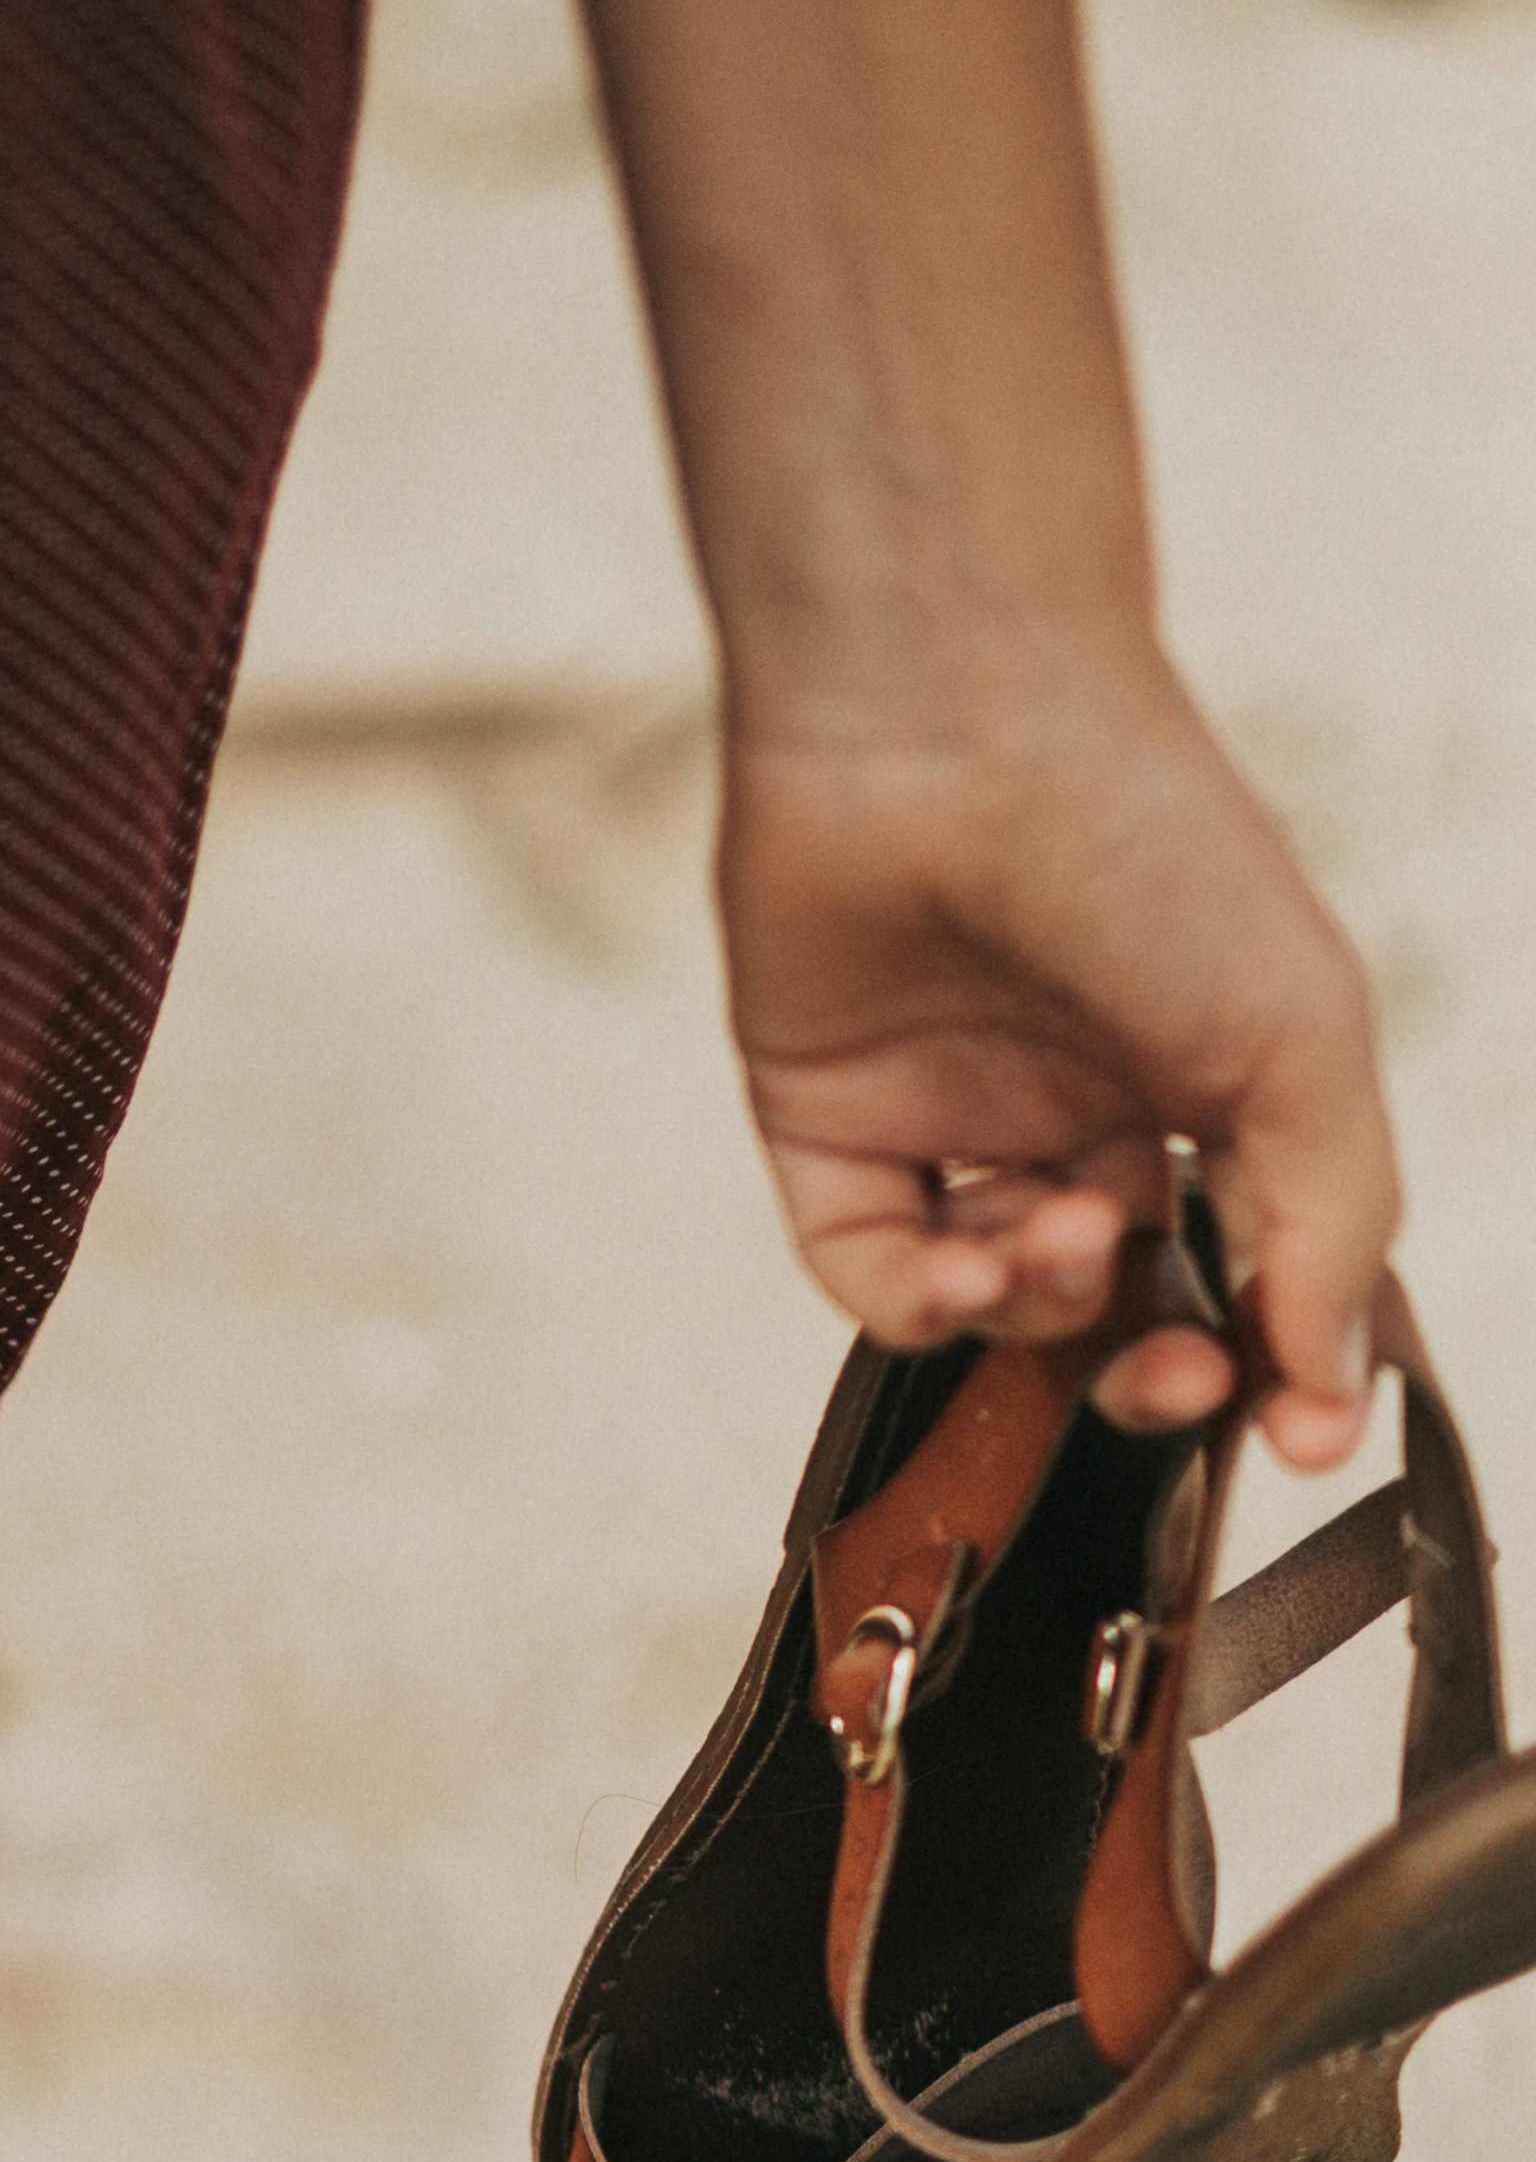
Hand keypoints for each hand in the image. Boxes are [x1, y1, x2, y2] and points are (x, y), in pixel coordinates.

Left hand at [718, 653, 1400, 1466]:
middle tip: (1169, 1375)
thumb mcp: (1298, 1041)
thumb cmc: (1149, 846)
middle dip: (1149, 1366)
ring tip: (1056, 1237)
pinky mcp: (832, 1130)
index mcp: (1207, 1080)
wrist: (955, 732)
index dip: (1269, 1358)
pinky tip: (968, 1270)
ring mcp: (955, 1123)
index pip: (1244, 1264)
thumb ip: (1328, 1220)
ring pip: (1000, 1304)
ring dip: (1041, 1311)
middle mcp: (1081, 1106)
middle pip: (1116, 1309)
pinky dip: (924, 1307)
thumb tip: (1326, 1388)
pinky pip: (872, 1274)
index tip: (1295, 1430)